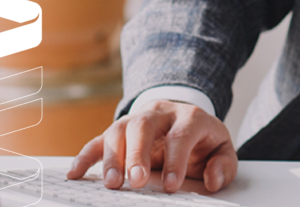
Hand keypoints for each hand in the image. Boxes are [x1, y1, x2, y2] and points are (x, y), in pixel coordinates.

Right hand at [69, 100, 237, 192]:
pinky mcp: (119, 131)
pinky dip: (86, 156)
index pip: (180, 135)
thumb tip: (212, 179)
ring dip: (112, 157)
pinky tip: (76, 173)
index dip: (176, 160)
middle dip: (138, 154)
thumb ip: (224, 165)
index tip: (172, 185)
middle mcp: (159, 114)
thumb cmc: (203, 141)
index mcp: (188, 118)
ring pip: (118, 130)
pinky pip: (98, 140)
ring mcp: (136, 120)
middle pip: (143, 126)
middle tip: (137, 180)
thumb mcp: (222, 150)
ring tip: (112, 183)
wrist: (185, 119)